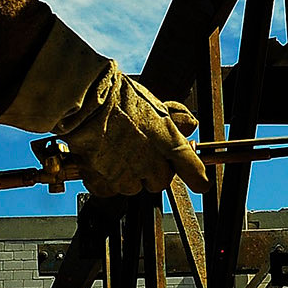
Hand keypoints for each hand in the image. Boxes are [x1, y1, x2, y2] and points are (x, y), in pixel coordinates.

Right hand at [60, 66, 209, 195]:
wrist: (86, 102)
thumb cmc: (117, 97)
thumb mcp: (154, 103)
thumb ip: (175, 118)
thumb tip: (190, 124)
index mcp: (167, 142)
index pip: (191, 167)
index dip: (197, 177)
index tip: (201, 184)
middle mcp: (151, 162)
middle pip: (159, 182)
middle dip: (152, 172)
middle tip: (140, 154)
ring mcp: (127, 174)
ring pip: (133, 187)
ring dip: (128, 175)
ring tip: (115, 152)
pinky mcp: (104, 182)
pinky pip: (109, 190)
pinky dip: (105, 180)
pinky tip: (100, 161)